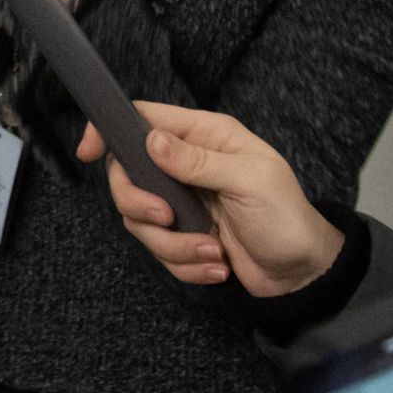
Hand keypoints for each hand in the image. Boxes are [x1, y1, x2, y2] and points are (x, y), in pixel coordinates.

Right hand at [76, 101, 344, 296]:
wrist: (303, 273)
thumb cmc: (287, 218)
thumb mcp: (251, 182)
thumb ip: (199, 161)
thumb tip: (153, 141)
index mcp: (205, 137)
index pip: (144, 119)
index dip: (110, 130)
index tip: (89, 151)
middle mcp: (185, 166)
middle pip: (127, 175)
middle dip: (141, 205)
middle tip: (168, 219)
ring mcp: (180, 202)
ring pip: (138, 219)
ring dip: (174, 245)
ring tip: (214, 253)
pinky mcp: (180, 236)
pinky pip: (158, 250)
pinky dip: (186, 264)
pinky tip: (218, 266)